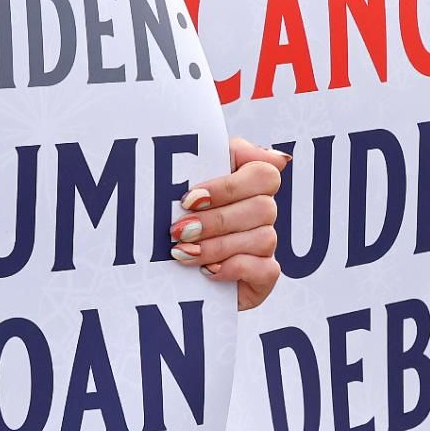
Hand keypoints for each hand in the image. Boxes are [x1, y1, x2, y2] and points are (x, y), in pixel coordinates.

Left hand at [175, 137, 286, 310]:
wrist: (163, 269)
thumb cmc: (176, 216)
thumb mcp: (183, 182)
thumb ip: (212, 155)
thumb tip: (265, 153)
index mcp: (249, 182)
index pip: (263, 173)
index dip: (228, 187)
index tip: (189, 200)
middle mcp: (263, 212)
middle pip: (263, 208)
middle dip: (216, 221)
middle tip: (179, 231)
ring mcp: (266, 245)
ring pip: (263, 238)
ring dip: (219, 246)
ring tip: (183, 253)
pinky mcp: (264, 276)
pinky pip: (266, 269)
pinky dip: (235, 268)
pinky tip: (207, 271)